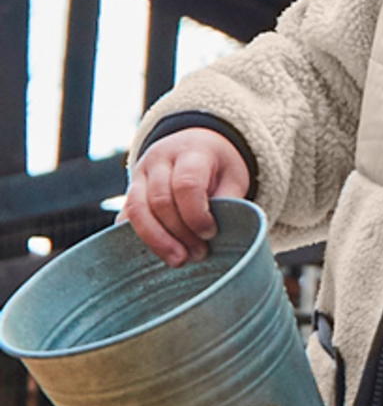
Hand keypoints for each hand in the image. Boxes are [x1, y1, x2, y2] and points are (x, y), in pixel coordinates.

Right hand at [122, 130, 249, 265]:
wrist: (195, 144)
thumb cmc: (217, 166)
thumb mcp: (233, 178)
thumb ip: (229, 202)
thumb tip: (226, 234)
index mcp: (191, 152)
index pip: (187, 184)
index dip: (197, 215)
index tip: (210, 233)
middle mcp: (160, 159)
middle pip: (160, 200)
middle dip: (178, 234)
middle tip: (198, 254)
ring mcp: (139, 173)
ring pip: (137, 210)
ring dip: (156, 241)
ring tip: (178, 260)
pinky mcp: (129, 190)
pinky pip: (125, 217)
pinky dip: (138, 238)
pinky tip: (158, 252)